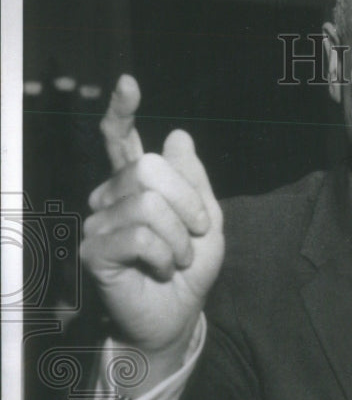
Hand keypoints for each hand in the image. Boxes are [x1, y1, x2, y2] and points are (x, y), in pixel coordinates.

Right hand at [80, 75, 223, 357]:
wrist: (179, 315)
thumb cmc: (190, 269)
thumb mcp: (208, 221)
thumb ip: (195, 181)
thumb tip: (178, 135)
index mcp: (136, 185)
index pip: (122, 140)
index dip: (123, 111)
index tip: (129, 84)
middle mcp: (111, 197)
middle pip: (149, 169)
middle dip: (189, 203)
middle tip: (198, 234)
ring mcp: (98, 222)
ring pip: (149, 204)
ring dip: (181, 237)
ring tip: (180, 259)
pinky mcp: (94, 251)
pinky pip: (141, 235)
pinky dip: (166, 254)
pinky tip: (164, 270)